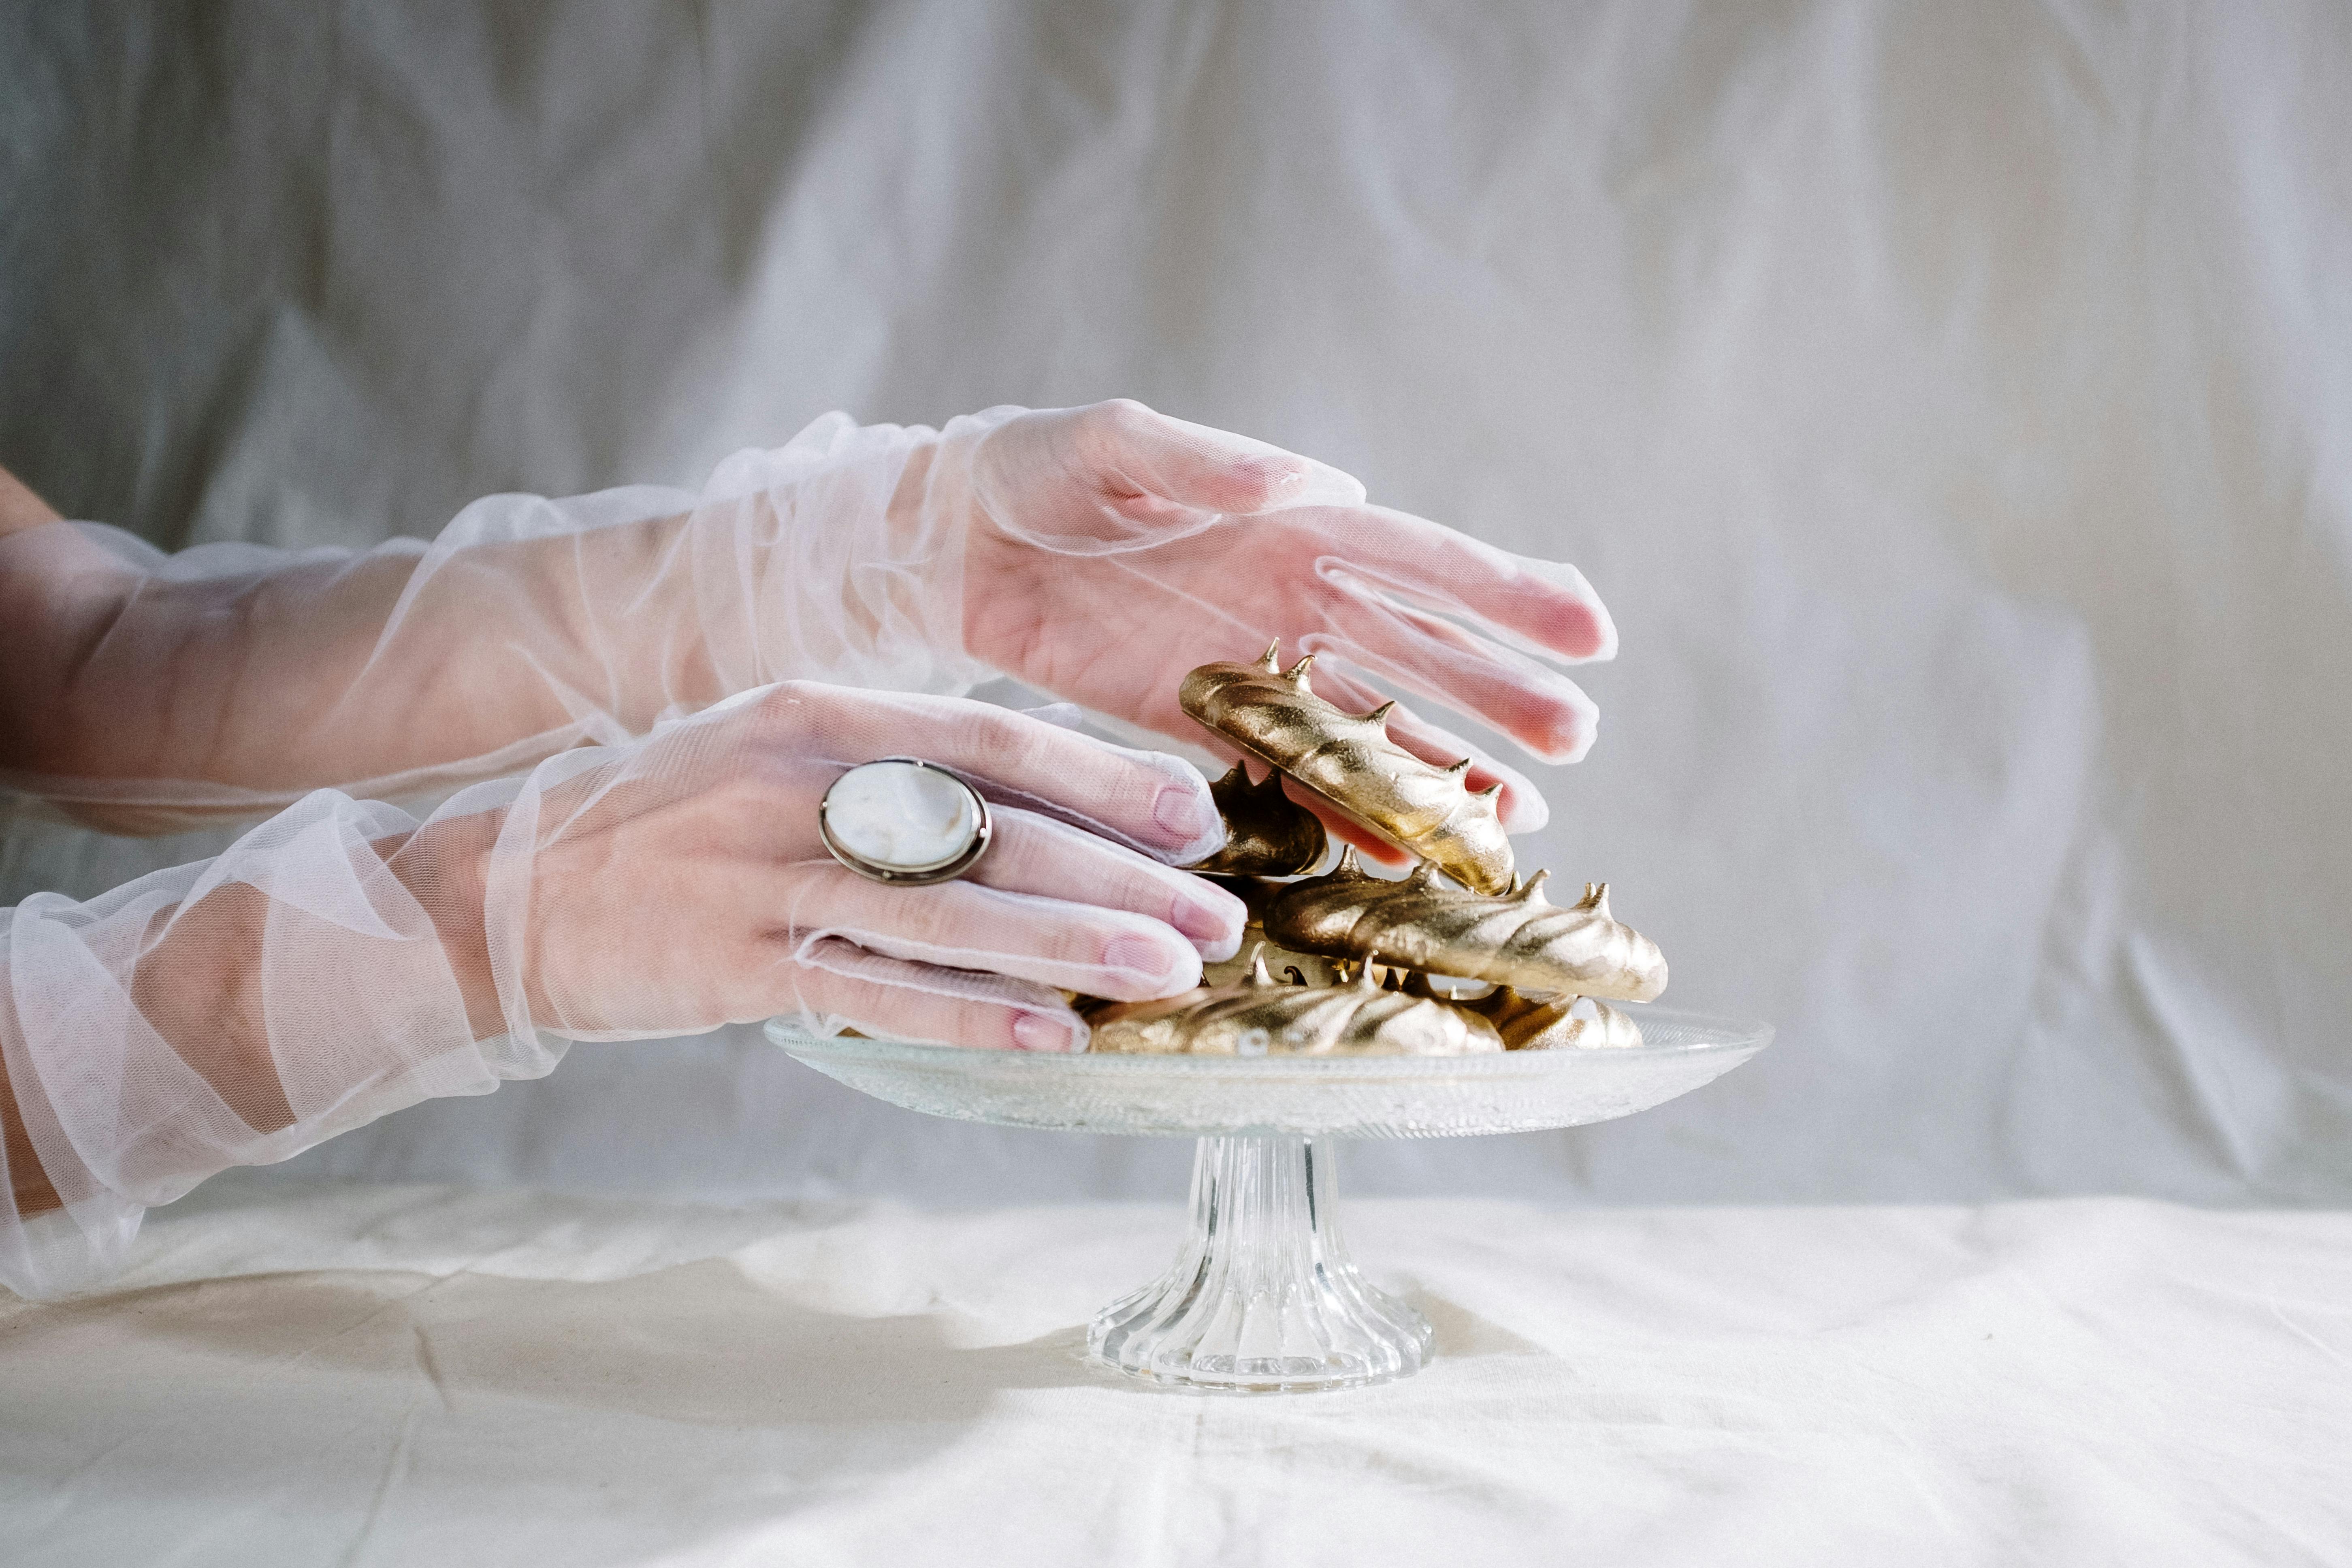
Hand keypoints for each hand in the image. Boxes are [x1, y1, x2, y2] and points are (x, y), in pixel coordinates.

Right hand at [493, 683, 1244, 1049]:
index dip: (1106, 777)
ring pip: (954, 912)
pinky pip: (878, 993)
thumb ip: (891, 770)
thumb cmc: (664, 820)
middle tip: (1217, 918)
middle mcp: (802, 784)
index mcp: (819, 714)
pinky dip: (971, 1015)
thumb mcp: (774, 757)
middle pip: (997, 828)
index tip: (1197, 813)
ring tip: (1172, 972)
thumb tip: (1030, 805)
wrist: (500, 886)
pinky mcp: (736, 964)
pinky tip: (1054, 1035)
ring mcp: (767, 875)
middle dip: (1122, 875)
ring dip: (1075, 945)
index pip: (996, 738)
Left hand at [944, 401, 1616, 850]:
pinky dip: (1343, 813)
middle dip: (1498, 693)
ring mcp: (1252, 668)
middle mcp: (1291, 601)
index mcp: (1291, 523)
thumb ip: (1208, 464)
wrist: (953, 542)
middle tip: (1578, 737)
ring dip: (1442, 765)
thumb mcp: (1113, 446)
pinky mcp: (1198, 724)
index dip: (1508, 594)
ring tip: (1517, 815)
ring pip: (1370, 723)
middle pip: (1419, 652)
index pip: (1421, 560)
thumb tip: (1315, 483)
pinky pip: (1287, 775)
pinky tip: (1400, 850)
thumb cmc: (1036, 468)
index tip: (1589, 632)